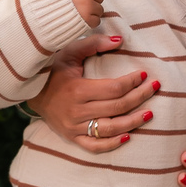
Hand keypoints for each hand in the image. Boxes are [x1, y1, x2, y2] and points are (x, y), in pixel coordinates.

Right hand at [28, 34, 157, 153]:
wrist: (31, 91)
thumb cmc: (52, 69)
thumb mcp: (69, 51)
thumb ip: (94, 44)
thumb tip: (120, 40)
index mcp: (77, 90)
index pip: (113, 89)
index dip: (132, 82)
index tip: (143, 74)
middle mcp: (76, 111)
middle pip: (117, 107)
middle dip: (140, 97)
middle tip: (154, 88)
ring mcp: (74, 127)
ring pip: (110, 128)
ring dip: (133, 122)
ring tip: (149, 113)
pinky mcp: (72, 137)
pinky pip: (94, 146)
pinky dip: (112, 144)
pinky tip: (128, 137)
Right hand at [61, 0, 103, 27]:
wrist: (35, 13)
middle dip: (89, 1)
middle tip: (73, 4)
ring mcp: (87, 6)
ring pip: (99, 10)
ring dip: (89, 13)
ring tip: (74, 12)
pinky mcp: (86, 21)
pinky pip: (96, 22)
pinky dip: (88, 23)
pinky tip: (76, 20)